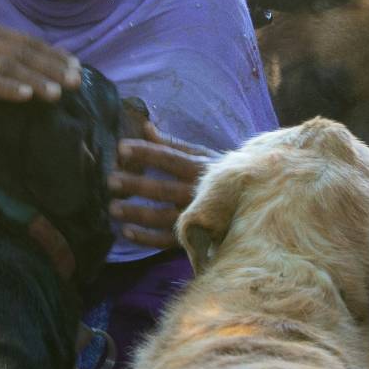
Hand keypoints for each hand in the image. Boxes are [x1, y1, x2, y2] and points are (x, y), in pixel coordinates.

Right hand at [0, 21, 79, 165]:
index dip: (56, 56)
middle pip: (24, 53)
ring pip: (9, 67)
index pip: (31, 43)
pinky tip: (26, 96)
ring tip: (57, 94)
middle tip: (75, 84)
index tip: (79, 70)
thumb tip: (55, 61)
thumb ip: (14, 58)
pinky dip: (8, 88)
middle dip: (52, 68)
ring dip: (35, 80)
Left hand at [108, 122, 218, 248]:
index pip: (170, 158)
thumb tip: (145, 127)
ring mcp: (197, 217)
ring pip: (163, 217)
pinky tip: (126, 232)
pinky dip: (147, 238)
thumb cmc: (222, 175)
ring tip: (113, 208)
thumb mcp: (203, 156)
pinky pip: (168, 241)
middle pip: (163, 189)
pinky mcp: (196, 238)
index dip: (146, 153)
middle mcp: (199, 193)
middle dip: (136, 184)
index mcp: (200, 168)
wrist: (257, 203)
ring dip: (137, 213)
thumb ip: (174, 144)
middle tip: (110, 180)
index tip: (121, 148)